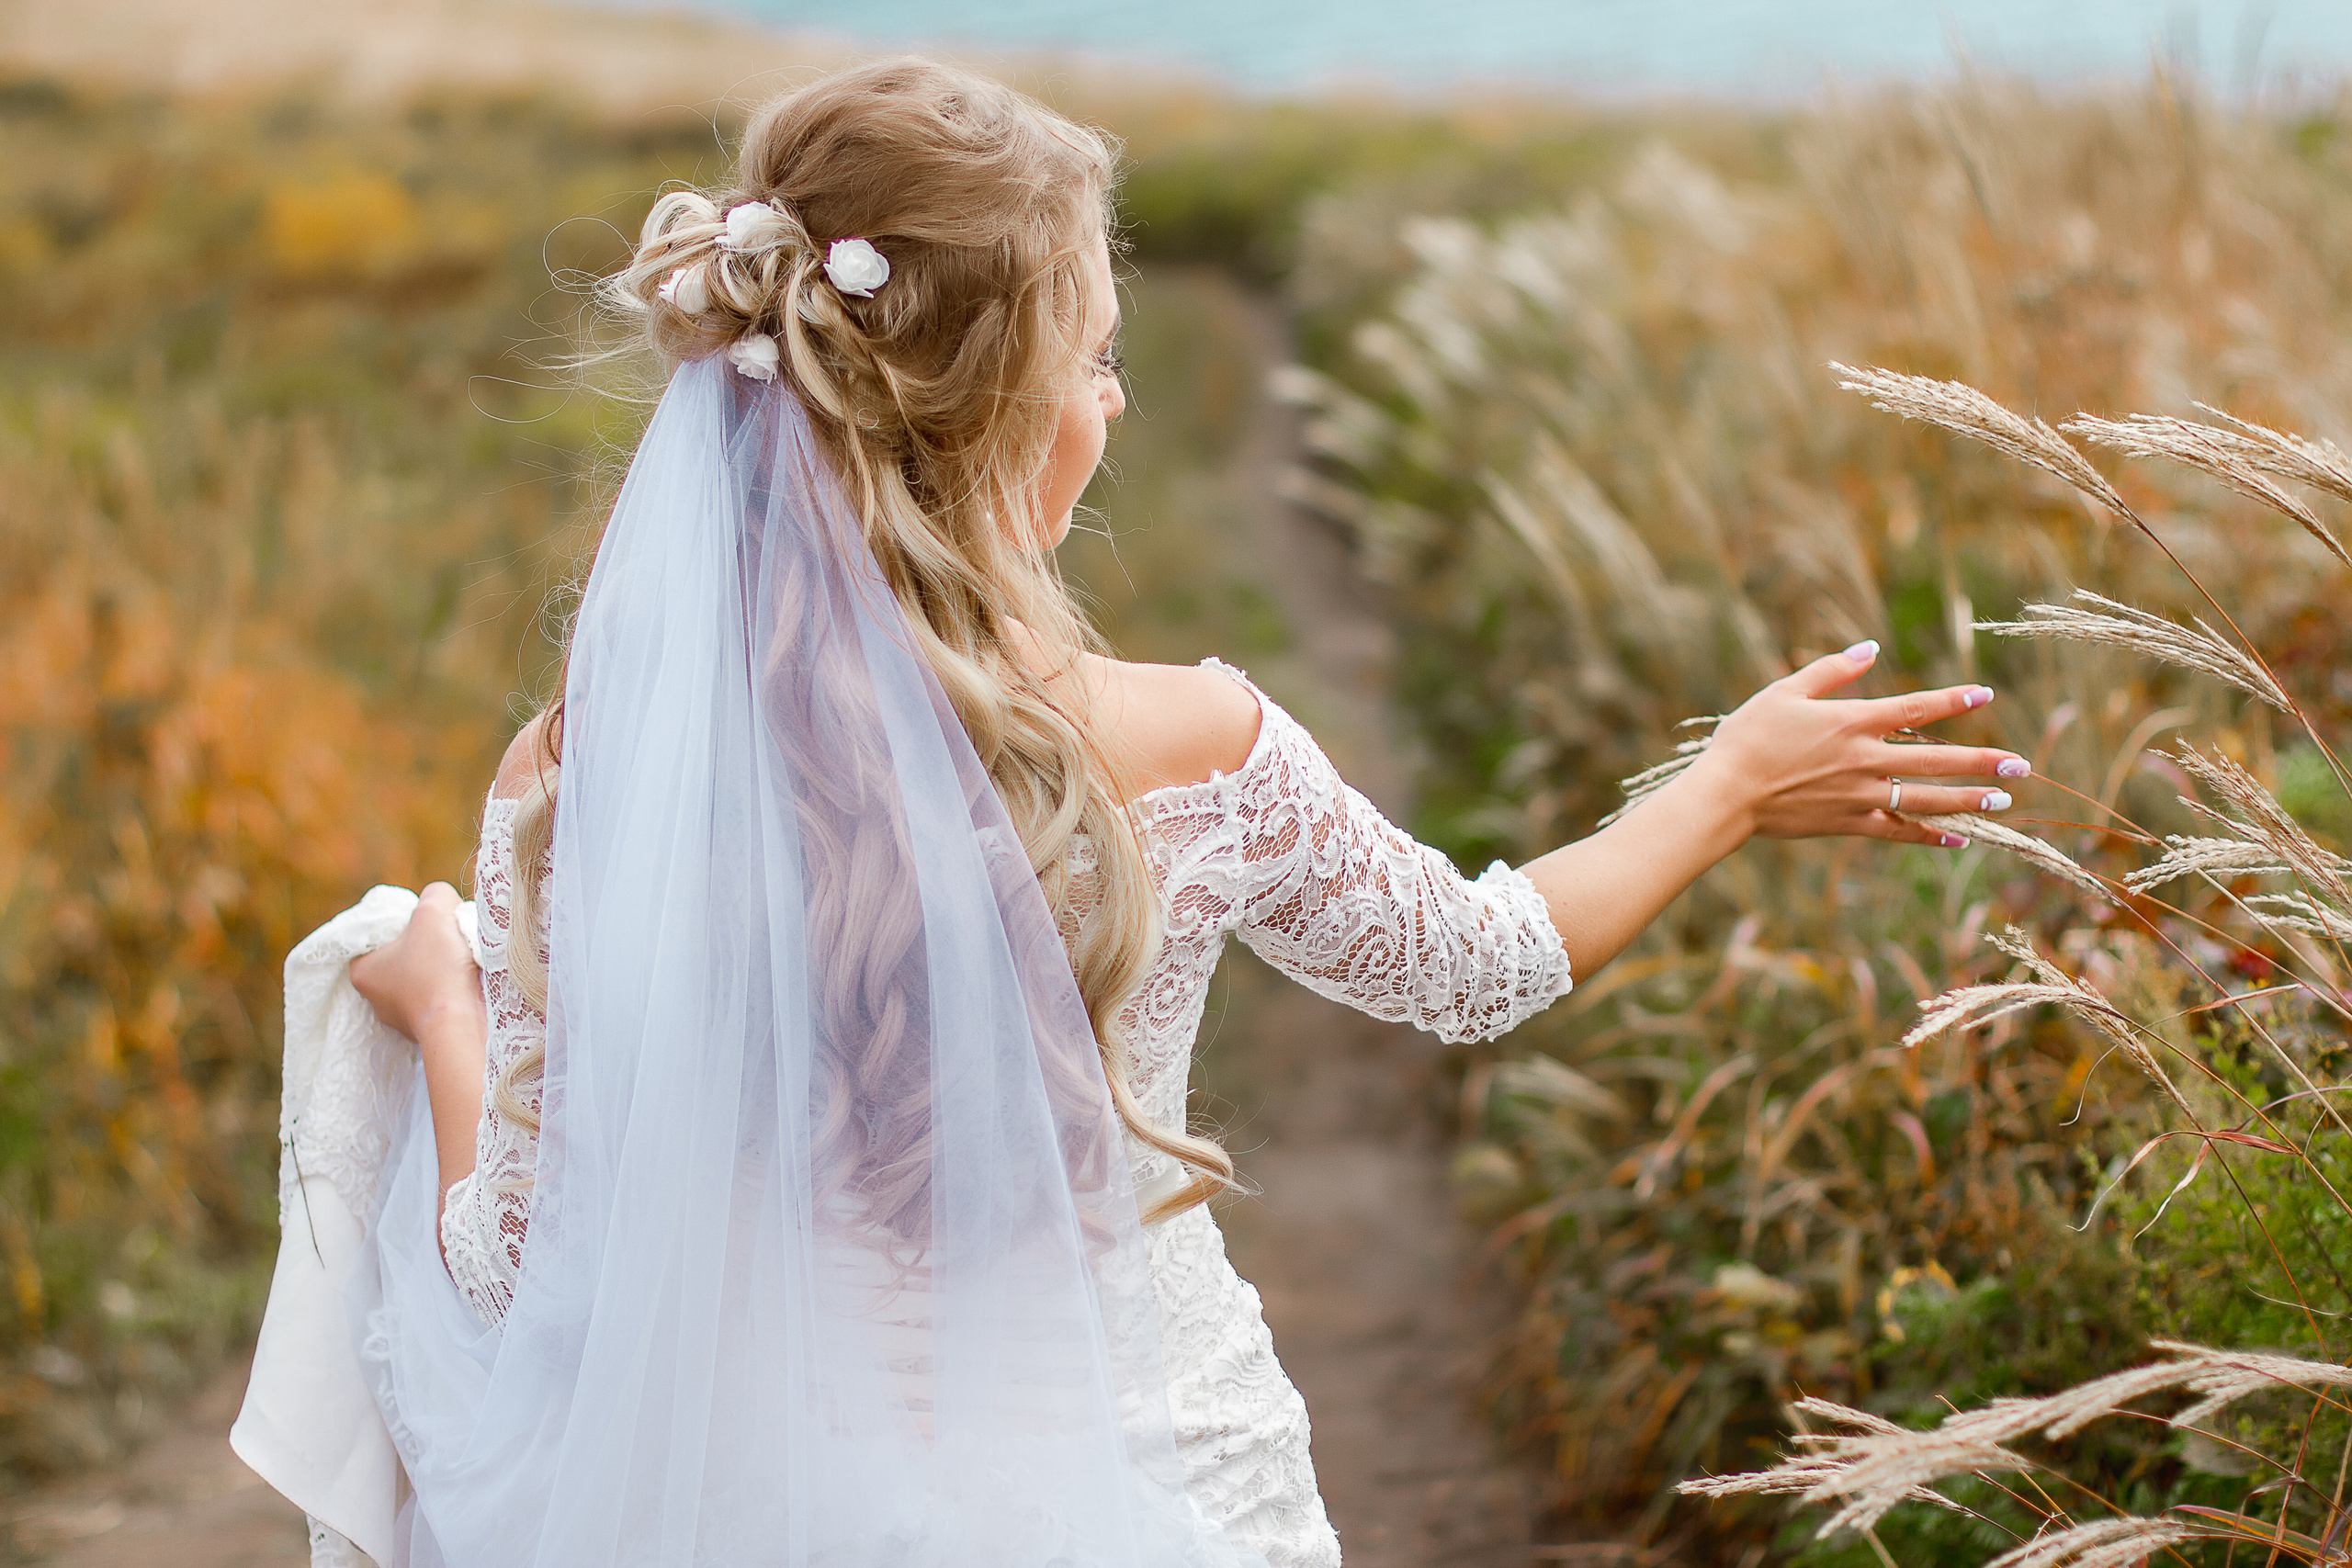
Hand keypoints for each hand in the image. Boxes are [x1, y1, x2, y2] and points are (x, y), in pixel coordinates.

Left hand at [351, 882, 484, 1042]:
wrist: (461, 1022)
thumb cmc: (437, 966)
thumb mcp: (434, 910)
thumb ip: (434, 894)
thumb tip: (441, 901)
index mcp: (362, 969)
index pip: (380, 933)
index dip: (407, 921)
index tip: (430, 921)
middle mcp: (374, 998)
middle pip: (403, 954)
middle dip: (426, 943)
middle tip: (448, 936)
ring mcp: (399, 1018)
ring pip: (422, 977)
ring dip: (441, 966)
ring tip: (462, 959)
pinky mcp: (425, 1029)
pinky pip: (437, 998)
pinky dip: (450, 987)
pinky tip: (466, 981)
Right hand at [1683, 640, 2028, 849]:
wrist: (1726, 794)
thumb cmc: (1748, 738)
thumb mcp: (1784, 692)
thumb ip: (1832, 671)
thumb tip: (1870, 650)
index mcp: (1851, 721)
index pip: (1915, 708)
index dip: (1952, 701)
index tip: (1984, 697)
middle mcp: (1864, 759)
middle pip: (1935, 759)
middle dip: (1980, 762)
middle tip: (2019, 765)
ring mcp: (1859, 795)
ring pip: (1925, 798)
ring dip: (1967, 800)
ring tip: (2002, 800)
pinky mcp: (1848, 823)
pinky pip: (1897, 830)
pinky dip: (1927, 835)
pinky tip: (1956, 838)